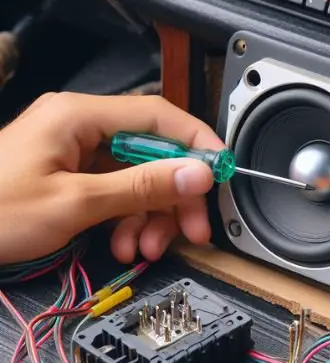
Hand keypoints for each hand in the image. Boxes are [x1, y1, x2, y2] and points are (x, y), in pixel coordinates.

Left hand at [0, 91, 224, 264]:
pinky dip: (129, 220)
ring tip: (147, 248)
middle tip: (194, 229)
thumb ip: (141, 187)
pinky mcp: (75, 176)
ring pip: (140, 177)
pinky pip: (119, 192)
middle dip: (175, 194)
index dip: (196, 142)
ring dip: (152, 216)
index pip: (158, 115)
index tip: (221, 171)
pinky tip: (126, 244)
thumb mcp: (74, 204)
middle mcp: (83, 127)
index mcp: (80, 116)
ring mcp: (78, 152)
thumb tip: (196, 172)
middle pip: (153, 151)